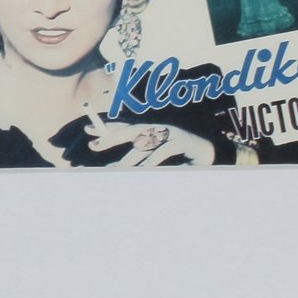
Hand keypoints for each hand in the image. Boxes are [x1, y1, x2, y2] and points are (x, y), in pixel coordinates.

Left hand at [92, 122, 215, 165]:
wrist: (210, 154)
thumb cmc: (181, 156)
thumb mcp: (156, 156)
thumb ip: (139, 158)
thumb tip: (116, 167)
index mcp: (150, 128)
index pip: (124, 126)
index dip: (106, 127)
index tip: (88, 130)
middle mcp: (158, 127)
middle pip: (130, 130)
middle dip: (111, 137)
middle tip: (93, 145)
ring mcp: (170, 132)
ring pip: (144, 145)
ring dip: (128, 159)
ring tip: (114, 171)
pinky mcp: (181, 141)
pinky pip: (162, 152)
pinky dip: (151, 161)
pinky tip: (143, 170)